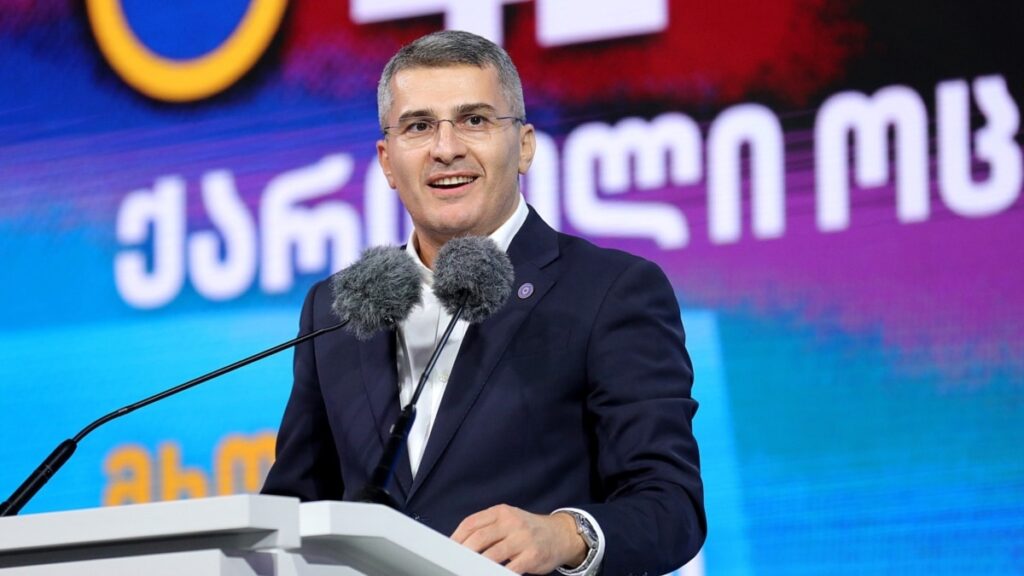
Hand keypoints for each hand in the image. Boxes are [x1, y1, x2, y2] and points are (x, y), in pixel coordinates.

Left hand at [451, 504, 585, 574]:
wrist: (561, 534)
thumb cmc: (528, 529)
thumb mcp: (508, 519)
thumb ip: (487, 527)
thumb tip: (459, 544)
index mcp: (501, 512)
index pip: (471, 523)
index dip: (456, 538)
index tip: (447, 550)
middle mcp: (512, 522)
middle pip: (478, 538)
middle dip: (463, 553)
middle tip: (454, 563)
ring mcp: (523, 539)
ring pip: (491, 555)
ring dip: (476, 565)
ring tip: (467, 570)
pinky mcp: (532, 556)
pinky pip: (510, 568)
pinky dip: (496, 573)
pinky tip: (490, 574)